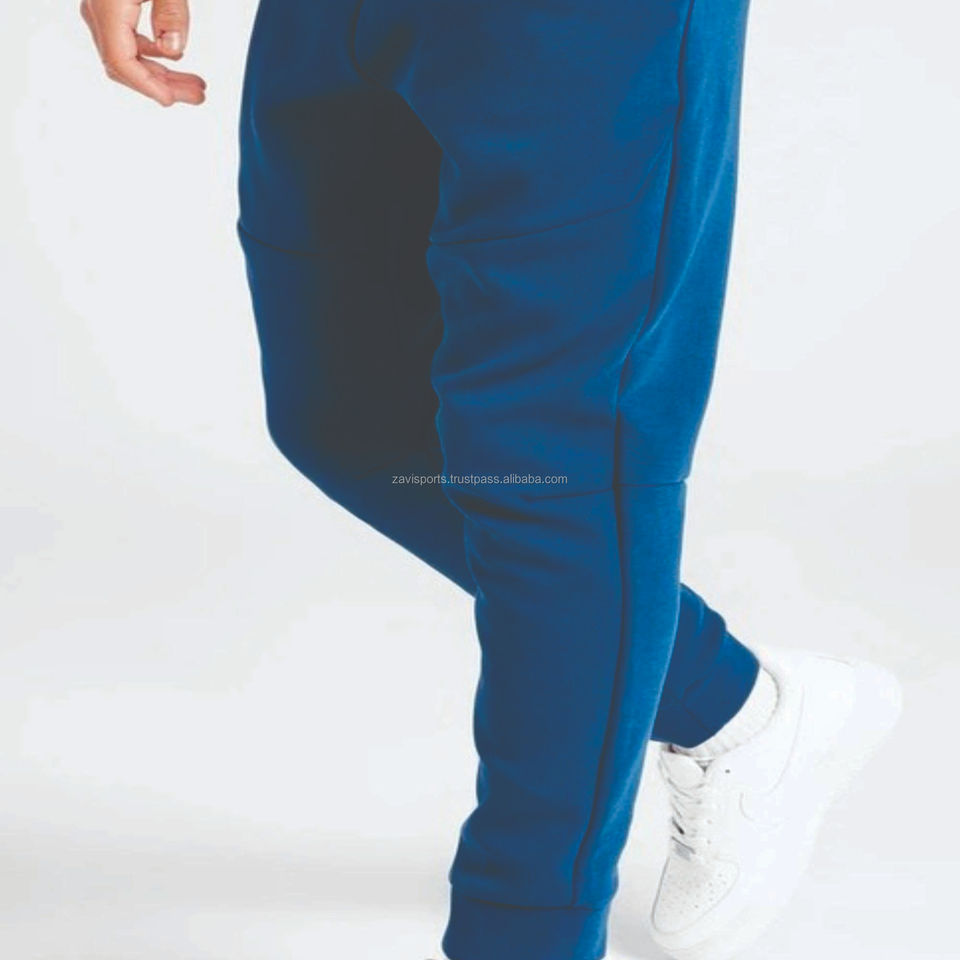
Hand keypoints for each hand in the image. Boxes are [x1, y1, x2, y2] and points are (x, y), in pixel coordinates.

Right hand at [80, 0, 205, 106]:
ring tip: (192, 83)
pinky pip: (126, 42)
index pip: (120, 61)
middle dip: (162, 86)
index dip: (146, 86)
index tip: (170, 99)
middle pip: (125, 65)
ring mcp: (100, 10)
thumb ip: (171, 13)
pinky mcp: (108, 6)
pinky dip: (152, 55)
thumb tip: (172, 50)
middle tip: (196, 95)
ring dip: (161, 73)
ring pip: (127, 56)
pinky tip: (173, 60)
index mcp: (107, 7)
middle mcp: (97, 11)